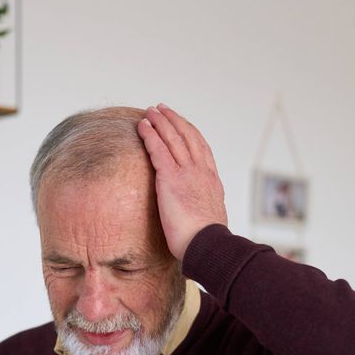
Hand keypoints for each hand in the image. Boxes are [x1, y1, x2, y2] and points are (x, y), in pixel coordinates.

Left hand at [137, 104, 228, 261]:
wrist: (207, 244)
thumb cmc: (207, 242)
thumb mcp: (209, 221)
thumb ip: (202, 213)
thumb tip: (198, 221)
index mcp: (212, 181)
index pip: (202, 150)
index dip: (191, 135)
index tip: (182, 126)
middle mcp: (201, 172)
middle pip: (188, 137)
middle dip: (174, 121)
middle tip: (163, 110)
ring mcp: (187, 173)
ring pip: (173, 138)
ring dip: (161, 122)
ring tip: (150, 111)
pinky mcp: (170, 178)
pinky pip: (158, 149)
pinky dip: (150, 135)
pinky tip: (142, 126)